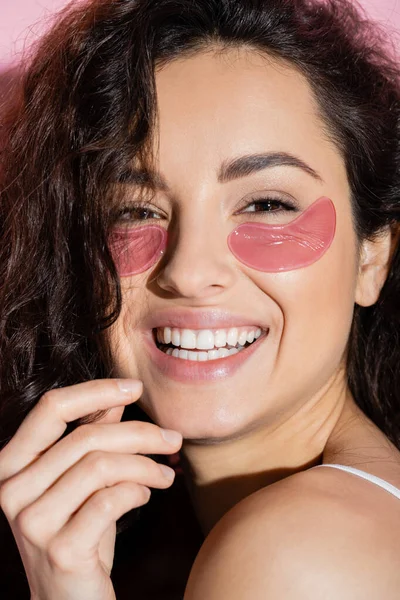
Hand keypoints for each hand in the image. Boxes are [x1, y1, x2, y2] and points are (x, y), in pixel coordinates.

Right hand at [0, 379, 182, 599]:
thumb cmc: (78, 533)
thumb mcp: (82, 480)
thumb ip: (92, 437)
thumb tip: (116, 398)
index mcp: (12, 464)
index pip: (51, 409)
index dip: (96, 391)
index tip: (135, 387)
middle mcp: (12, 490)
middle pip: (86, 438)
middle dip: (140, 433)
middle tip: (172, 439)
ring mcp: (32, 522)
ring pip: (101, 466)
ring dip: (146, 465)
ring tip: (166, 474)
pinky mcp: (61, 549)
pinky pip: (110, 501)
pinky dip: (137, 491)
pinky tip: (147, 495)